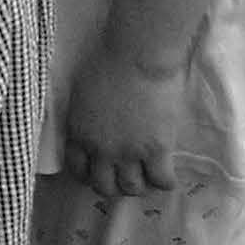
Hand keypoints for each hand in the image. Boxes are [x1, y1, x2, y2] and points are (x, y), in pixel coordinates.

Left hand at [62, 44, 185, 197]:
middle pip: (104, 185)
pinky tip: (167, 175)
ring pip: (132, 188)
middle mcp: (100, 149)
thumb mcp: (81, 92)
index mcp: (79, 133)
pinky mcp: (157, 149)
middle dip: (113, 185)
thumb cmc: (106, 63)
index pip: (78, 168)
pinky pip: (162, 180)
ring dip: (139, 186)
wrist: (136, 57)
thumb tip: (89, 125)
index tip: (97, 172)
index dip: (88, 174)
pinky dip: (165, 182)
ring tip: (146, 176)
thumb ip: (83, 116)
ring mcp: (129, 152)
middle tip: (124, 176)